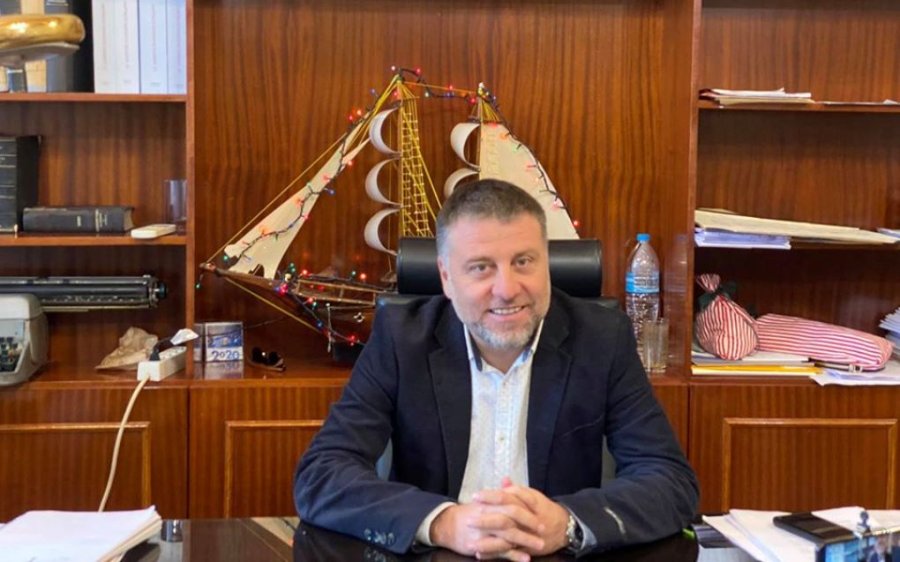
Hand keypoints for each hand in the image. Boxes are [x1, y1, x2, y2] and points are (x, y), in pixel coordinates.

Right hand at [430, 502, 544, 560]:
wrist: (447, 525)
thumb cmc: (468, 512)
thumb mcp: (483, 500)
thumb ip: (498, 493)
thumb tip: (509, 480)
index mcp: (489, 504)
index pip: (510, 503)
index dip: (526, 508)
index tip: (540, 513)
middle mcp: (487, 517)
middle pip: (511, 519)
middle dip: (528, 525)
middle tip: (543, 530)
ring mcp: (484, 532)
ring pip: (508, 536)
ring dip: (525, 541)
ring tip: (539, 545)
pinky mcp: (481, 546)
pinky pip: (500, 552)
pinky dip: (514, 555)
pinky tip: (525, 558)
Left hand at [471, 479, 570, 555]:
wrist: (565, 527)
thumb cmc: (545, 510)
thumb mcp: (532, 496)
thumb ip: (516, 489)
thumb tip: (503, 479)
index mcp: (530, 501)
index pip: (508, 496)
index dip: (491, 496)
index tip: (475, 496)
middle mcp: (530, 517)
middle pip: (506, 516)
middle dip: (488, 517)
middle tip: (469, 517)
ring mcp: (529, 533)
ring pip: (508, 535)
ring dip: (489, 538)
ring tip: (472, 540)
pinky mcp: (527, 548)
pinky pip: (509, 551)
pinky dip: (494, 553)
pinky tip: (480, 553)